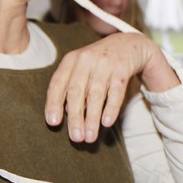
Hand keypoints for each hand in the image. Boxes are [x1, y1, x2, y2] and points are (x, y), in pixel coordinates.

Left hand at [45, 32, 180, 142]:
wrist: (129, 44)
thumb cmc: (99, 63)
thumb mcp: (81, 68)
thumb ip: (71, 87)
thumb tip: (65, 114)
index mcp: (71, 61)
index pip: (58, 84)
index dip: (53, 104)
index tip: (53, 123)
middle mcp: (85, 60)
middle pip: (76, 92)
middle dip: (75, 117)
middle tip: (76, 138)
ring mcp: (104, 64)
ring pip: (95, 95)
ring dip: (92, 118)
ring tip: (90, 137)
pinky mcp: (122, 69)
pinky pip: (115, 92)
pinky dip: (111, 108)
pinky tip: (107, 123)